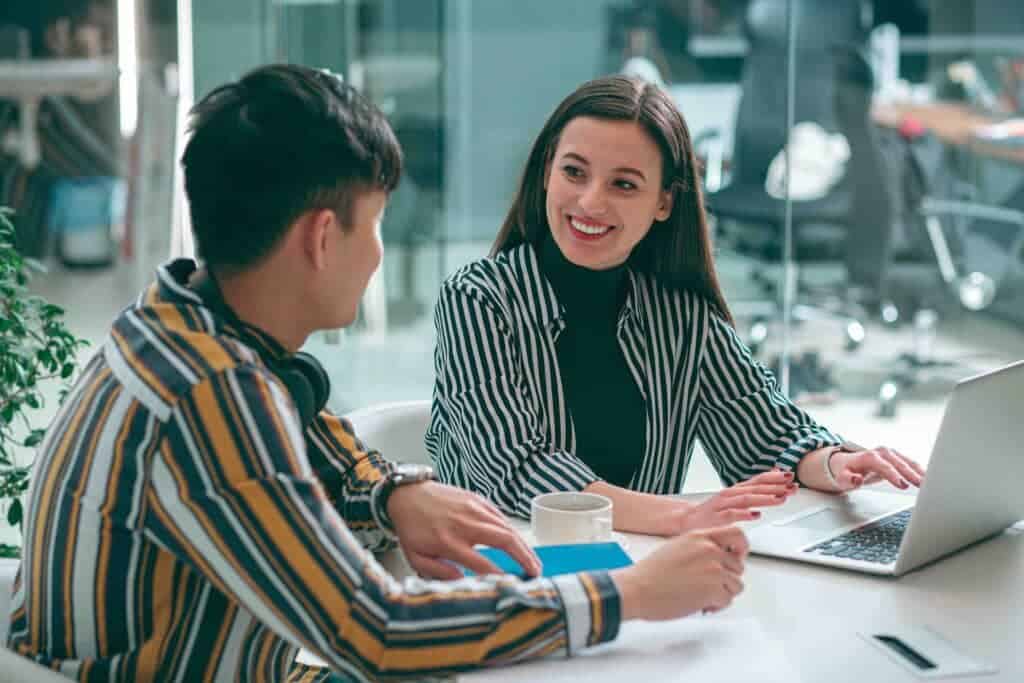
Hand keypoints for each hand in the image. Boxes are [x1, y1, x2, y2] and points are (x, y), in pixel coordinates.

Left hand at [387, 481, 540, 579]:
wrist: (407, 495)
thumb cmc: (412, 528)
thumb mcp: (416, 557)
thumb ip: (438, 572)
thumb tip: (461, 580)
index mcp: (449, 542)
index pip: (482, 563)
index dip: (499, 576)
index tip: (511, 587)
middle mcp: (465, 524)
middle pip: (504, 541)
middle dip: (524, 558)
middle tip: (535, 573)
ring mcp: (473, 509)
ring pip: (507, 528)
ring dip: (524, 546)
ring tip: (533, 562)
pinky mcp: (477, 500)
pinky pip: (500, 517)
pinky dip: (512, 531)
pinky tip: (518, 543)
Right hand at [612, 526, 747, 619]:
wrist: (638, 588)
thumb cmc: (650, 573)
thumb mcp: (677, 547)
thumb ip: (699, 548)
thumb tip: (715, 557)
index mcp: (699, 537)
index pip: (737, 534)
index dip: (742, 547)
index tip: (739, 556)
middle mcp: (710, 550)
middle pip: (738, 565)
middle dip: (727, 578)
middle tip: (712, 585)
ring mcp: (714, 569)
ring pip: (736, 585)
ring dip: (722, 593)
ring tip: (704, 595)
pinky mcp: (713, 590)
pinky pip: (727, 600)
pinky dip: (716, 606)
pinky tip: (701, 604)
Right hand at [663, 470, 796, 533]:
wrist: (685, 520)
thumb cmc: (711, 512)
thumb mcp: (734, 498)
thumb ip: (752, 489)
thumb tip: (773, 478)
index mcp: (735, 490)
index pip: (757, 480)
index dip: (774, 477)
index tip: (791, 476)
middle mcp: (729, 495)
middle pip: (754, 488)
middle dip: (775, 487)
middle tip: (792, 487)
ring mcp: (721, 506)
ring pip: (745, 499)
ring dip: (764, 498)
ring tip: (780, 499)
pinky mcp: (715, 519)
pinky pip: (730, 515)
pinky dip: (743, 514)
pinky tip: (755, 515)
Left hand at [830, 447, 924, 490]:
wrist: (845, 463)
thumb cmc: (844, 471)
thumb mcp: (842, 478)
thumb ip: (849, 479)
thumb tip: (857, 479)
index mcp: (869, 456)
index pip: (885, 466)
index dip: (894, 476)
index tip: (903, 485)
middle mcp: (882, 452)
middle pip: (900, 463)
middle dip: (912, 474)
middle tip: (923, 485)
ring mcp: (890, 453)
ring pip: (908, 462)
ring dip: (919, 472)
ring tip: (931, 482)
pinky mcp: (896, 458)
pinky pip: (910, 463)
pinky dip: (920, 470)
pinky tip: (928, 478)